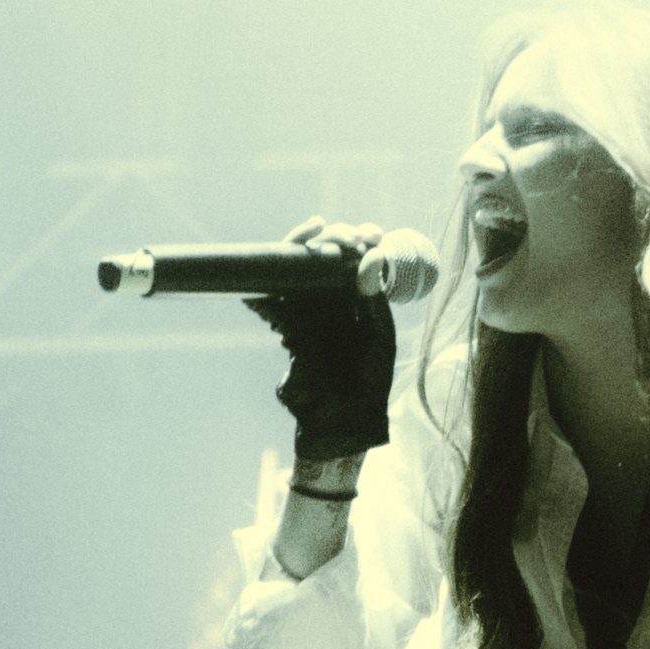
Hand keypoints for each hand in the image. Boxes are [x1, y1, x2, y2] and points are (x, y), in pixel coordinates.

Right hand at [245, 217, 395, 459]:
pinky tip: (280, 260)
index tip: (370, 234)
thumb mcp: (378, 336)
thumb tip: (371, 257)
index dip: (364, 241)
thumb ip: (373, 299)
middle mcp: (336, 300)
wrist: (343, 418)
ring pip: (301, 268)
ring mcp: (311, 310)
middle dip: (337, 236)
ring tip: (315, 230)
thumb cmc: (370, 380)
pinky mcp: (288, 324)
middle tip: (344, 234)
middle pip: (331, 255)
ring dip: (304, 244)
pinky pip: (276, 298)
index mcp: (362, 300)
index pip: (362, 259)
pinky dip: (271, 278)